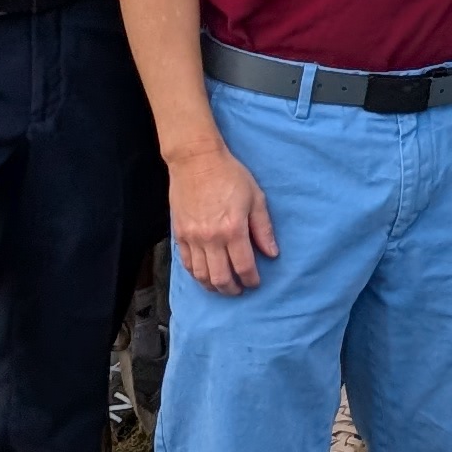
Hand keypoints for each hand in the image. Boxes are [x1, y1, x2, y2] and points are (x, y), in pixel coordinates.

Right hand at [168, 140, 280, 293]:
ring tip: (222, 286)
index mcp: (233, 230)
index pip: (244, 266)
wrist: (196, 161)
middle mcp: (211, 238)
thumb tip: (272, 253)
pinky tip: (204, 275)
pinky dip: (196, 274)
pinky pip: (186, 263)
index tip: (256, 282)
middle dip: (232, 289)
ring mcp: (192, 238)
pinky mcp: (179, 234)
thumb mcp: (255, 198)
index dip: (252, 279)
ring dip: (213, 286)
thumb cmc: (230, 175)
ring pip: (201, 275)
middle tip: (240, 290)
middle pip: (220, 278)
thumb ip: (263, 228)